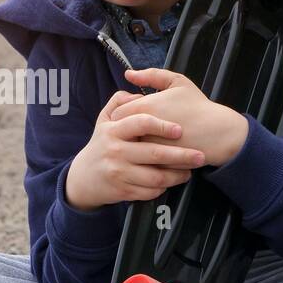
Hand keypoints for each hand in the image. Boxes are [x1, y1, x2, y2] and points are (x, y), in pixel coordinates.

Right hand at [65, 88, 208, 210]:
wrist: (83, 177)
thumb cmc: (101, 144)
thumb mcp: (104, 119)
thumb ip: (119, 101)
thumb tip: (138, 92)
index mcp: (113, 130)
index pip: (141, 123)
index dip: (163, 125)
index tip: (180, 130)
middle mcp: (115, 151)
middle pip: (155, 154)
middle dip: (182, 155)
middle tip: (200, 155)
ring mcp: (119, 173)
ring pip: (156, 177)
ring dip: (178, 175)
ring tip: (189, 171)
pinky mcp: (122, 191)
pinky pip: (150, 191)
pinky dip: (164, 187)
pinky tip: (171, 181)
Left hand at [110, 68, 247, 166]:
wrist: (218, 132)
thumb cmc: (197, 105)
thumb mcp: (177, 82)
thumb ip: (151, 75)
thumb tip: (128, 74)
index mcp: (144, 107)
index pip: (116, 114)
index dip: (124, 114)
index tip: (137, 114)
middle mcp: (142, 129)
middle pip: (120, 133)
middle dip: (127, 130)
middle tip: (142, 128)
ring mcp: (149, 149)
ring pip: (129, 149)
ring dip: (134, 145)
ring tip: (149, 139)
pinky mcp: (157, 164)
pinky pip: (141, 162)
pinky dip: (144, 158)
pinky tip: (157, 151)